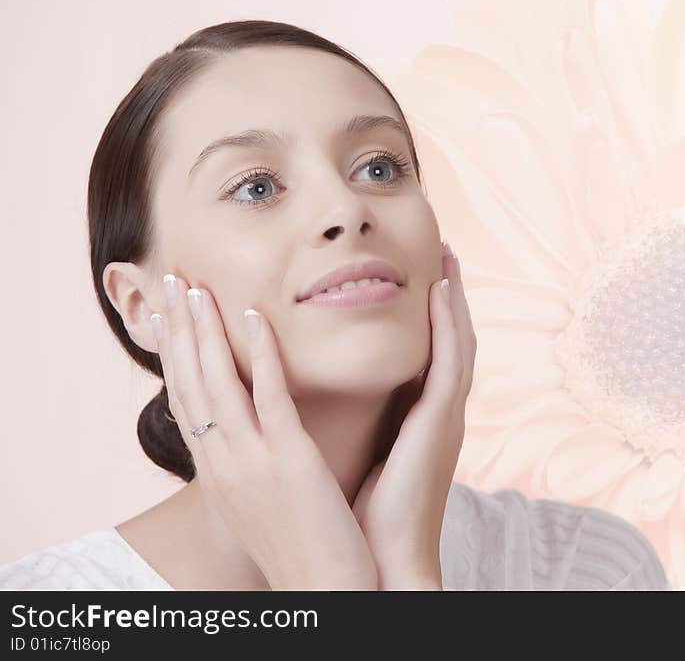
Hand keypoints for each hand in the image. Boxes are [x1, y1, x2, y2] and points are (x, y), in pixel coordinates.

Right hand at [151, 273, 377, 589]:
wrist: (326, 593)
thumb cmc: (301, 548)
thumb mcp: (261, 503)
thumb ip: (251, 465)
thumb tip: (251, 436)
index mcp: (217, 473)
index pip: (185, 402)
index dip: (173, 356)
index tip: (167, 317)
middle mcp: (223, 464)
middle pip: (189, 385)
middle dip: (177, 331)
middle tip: (168, 282)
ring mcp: (252, 461)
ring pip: (216, 383)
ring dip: (203, 329)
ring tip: (194, 286)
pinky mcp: (288, 461)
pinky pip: (268, 397)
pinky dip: (257, 353)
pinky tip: (251, 315)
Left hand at [351, 242, 476, 589]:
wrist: (384, 560)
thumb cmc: (367, 515)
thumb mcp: (369, 454)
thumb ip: (368, 423)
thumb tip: (340, 396)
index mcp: (420, 419)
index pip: (430, 354)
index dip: (432, 315)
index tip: (422, 278)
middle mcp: (440, 411)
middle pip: (450, 340)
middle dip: (449, 295)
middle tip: (442, 253)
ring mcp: (445, 415)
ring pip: (457, 341)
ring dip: (454, 297)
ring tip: (447, 256)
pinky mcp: (441, 422)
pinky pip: (449, 361)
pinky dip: (449, 324)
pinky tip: (442, 291)